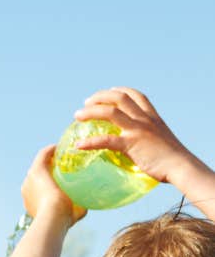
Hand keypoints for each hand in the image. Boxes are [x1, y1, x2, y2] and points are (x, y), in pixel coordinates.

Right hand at [22, 145, 86, 223]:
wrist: (53, 216)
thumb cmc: (62, 219)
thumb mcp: (71, 215)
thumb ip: (77, 209)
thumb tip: (85, 206)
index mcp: (32, 201)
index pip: (39, 189)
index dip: (49, 183)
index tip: (62, 179)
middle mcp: (27, 189)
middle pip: (37, 176)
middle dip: (48, 171)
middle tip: (64, 166)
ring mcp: (30, 179)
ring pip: (39, 165)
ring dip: (48, 158)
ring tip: (61, 155)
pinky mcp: (36, 171)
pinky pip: (42, 156)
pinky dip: (50, 150)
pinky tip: (59, 147)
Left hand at [73, 87, 191, 183]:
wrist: (180, 166)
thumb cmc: (171, 159)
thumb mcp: (160, 140)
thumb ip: (148, 137)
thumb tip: (138, 146)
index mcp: (152, 117)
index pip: (136, 95)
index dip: (120, 90)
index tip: (109, 91)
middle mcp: (144, 119)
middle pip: (119, 97)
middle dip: (100, 96)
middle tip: (86, 103)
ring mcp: (138, 130)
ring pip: (110, 113)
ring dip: (91, 112)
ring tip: (77, 116)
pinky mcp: (131, 144)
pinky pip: (106, 140)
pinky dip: (90, 142)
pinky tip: (78, 146)